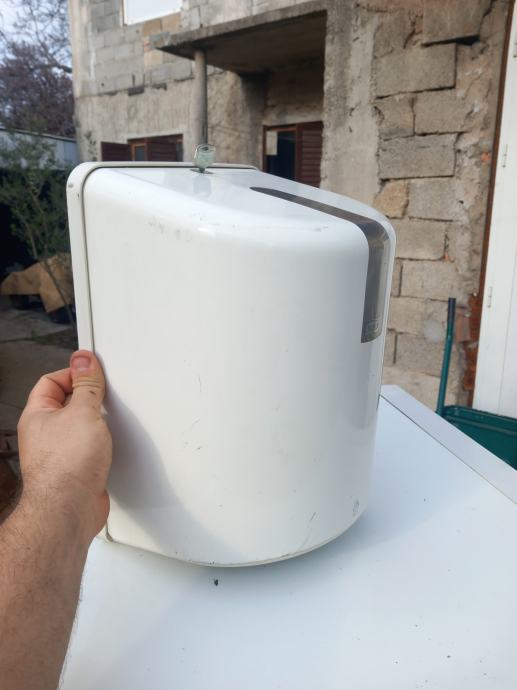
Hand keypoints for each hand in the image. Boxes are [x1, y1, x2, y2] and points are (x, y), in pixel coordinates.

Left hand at [17, 350, 111, 543]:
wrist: (69, 510)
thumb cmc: (65, 467)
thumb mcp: (83, 413)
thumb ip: (86, 385)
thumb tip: (83, 361)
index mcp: (37, 415)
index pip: (52, 381)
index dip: (74, 372)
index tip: (94, 370)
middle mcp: (44, 434)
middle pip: (67, 402)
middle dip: (87, 397)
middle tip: (104, 394)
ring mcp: (59, 453)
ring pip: (79, 426)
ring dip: (96, 422)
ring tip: (107, 419)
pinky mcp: (76, 469)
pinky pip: (89, 447)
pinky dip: (102, 443)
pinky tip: (110, 444)